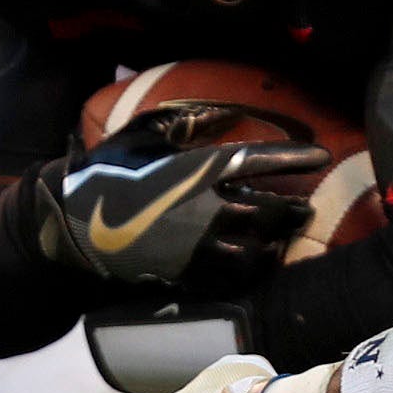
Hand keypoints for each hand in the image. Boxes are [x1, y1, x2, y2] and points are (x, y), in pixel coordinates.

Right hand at [33, 106, 327, 291]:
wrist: (73, 221)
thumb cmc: (109, 169)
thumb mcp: (145, 132)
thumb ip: (189, 121)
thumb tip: (228, 112)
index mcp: (199, 170)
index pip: (262, 161)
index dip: (296, 159)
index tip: (319, 156)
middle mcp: (206, 210)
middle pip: (270, 213)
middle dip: (293, 212)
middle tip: (306, 209)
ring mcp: (198, 248)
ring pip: (256, 252)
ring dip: (276, 245)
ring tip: (285, 240)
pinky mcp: (186, 275)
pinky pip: (232, 280)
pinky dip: (252, 274)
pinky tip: (258, 266)